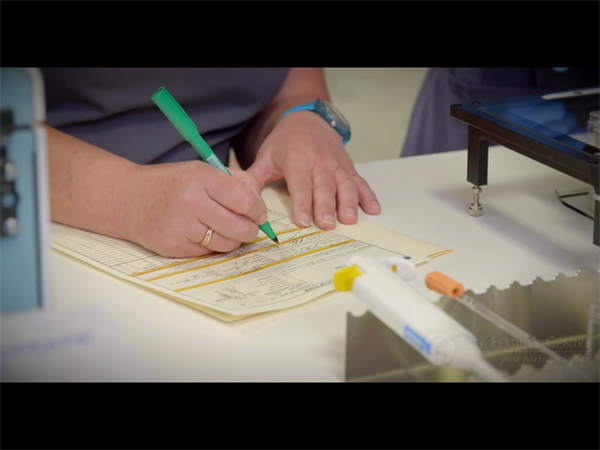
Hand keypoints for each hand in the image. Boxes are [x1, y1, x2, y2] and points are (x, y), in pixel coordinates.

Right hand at [120, 161, 267, 257]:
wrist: (126, 198)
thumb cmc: (169, 183)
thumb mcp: (199, 171)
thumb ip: (233, 182)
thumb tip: (259, 203)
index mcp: (200, 178)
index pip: (244, 199)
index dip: (257, 209)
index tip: (259, 213)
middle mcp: (190, 201)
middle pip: (239, 226)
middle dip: (251, 229)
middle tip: (250, 227)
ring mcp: (181, 226)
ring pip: (226, 243)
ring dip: (234, 240)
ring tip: (228, 230)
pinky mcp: (173, 246)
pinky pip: (207, 253)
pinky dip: (212, 246)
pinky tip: (205, 235)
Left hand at [246, 111, 380, 229]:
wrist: (306, 119)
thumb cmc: (285, 143)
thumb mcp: (266, 156)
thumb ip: (255, 178)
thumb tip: (241, 200)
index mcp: (297, 160)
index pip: (300, 183)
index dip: (302, 203)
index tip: (303, 221)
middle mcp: (319, 161)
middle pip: (324, 186)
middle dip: (326, 206)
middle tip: (328, 225)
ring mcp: (337, 164)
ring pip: (345, 184)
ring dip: (349, 202)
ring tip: (350, 219)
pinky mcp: (348, 167)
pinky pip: (360, 181)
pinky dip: (368, 195)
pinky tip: (374, 209)